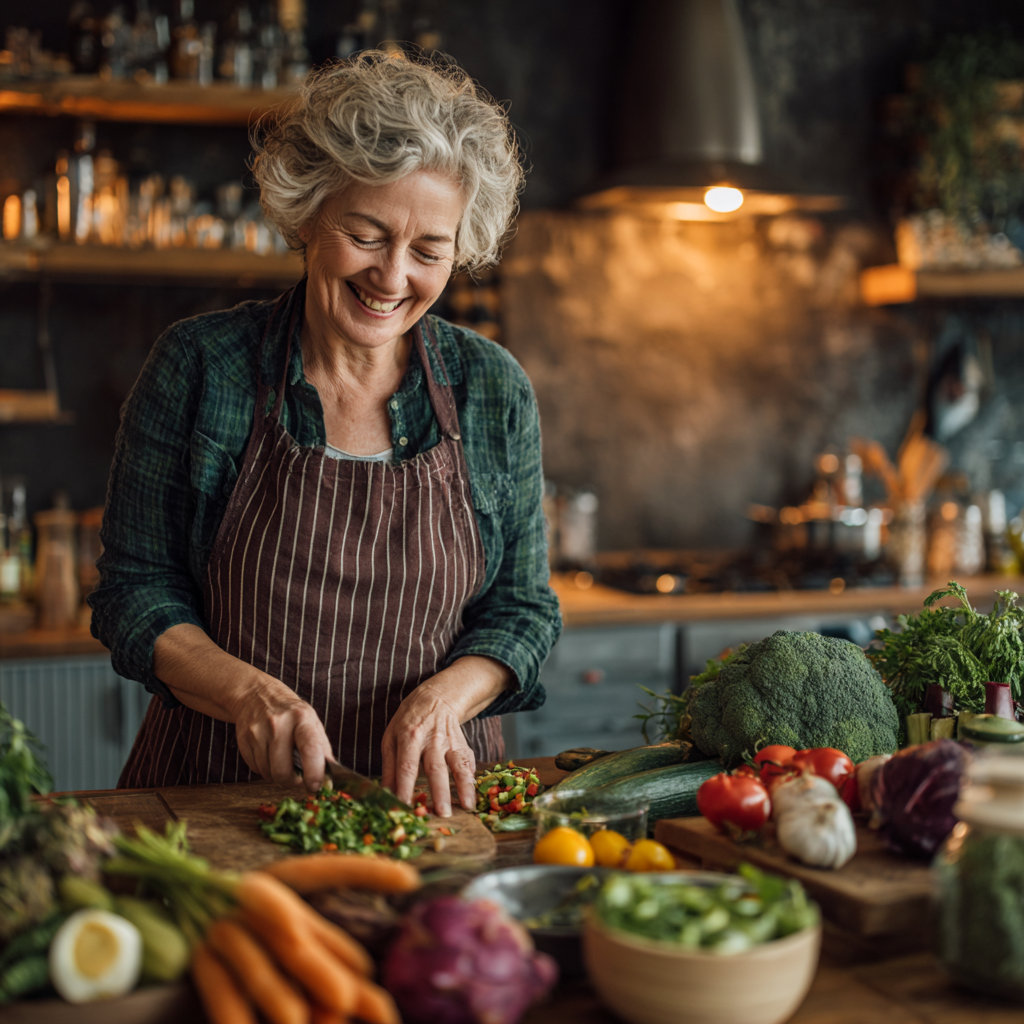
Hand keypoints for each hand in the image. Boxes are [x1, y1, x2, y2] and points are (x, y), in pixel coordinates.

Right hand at [232, 677, 334, 791]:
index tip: (315, 786)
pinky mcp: (244, 739)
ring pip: (268, 773)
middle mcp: (279, 723)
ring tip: (282, 761)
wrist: (257, 695)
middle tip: (297, 777)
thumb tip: (330, 778)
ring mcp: (258, 731)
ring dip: (277, 776)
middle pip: (282, 770)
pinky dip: (264, 770)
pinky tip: (269, 756)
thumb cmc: (291, 713)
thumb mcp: (312, 722)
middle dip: (291, 781)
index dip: (314, 772)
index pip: (310, 748)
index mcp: (302, 718)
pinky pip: (255, 769)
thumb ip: (322, 749)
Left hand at [381, 684, 475, 816]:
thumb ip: (389, 766)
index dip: (405, 786)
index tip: (404, 806)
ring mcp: (450, 741)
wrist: (436, 697)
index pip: (407, 765)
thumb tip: (385, 794)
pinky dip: (471, 778)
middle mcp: (431, 739)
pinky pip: (468, 761)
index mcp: (409, 736)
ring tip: (467, 806)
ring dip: (464, 786)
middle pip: (436, 767)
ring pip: (458, 764)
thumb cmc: (408, 722)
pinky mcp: (462, 744)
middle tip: (442, 813)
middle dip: (440, 791)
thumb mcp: (391, 737)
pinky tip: (473, 794)